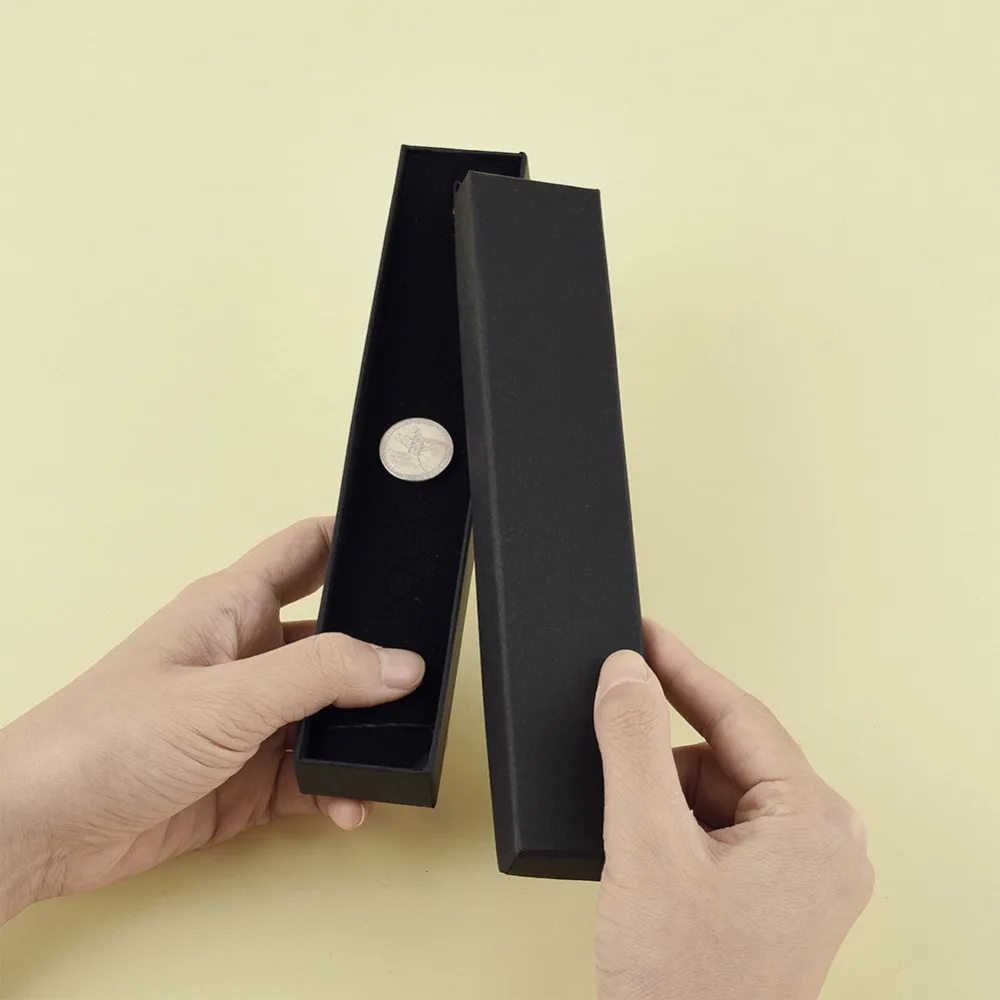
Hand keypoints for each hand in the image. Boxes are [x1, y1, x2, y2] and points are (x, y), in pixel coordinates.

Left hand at [0, 517, 423, 924]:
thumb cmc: (103, 740)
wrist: (43, 832)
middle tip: (419, 675)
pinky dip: (337, 789)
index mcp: (235, 608)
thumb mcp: (228, 697)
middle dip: (377, 657)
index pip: (307, 549)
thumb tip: (398, 664)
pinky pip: (311, 775)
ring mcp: (248, 719)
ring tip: (386, 754)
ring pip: (328, 714)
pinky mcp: (246, 776)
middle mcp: (247, 657)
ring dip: (359, 737)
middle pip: (334, 639)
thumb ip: (321, 674)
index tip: (405, 550)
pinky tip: (349, 802)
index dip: (355, 540)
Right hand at [594, 621, 872, 999]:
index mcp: (815, 822)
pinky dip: (676, 828)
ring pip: (720, 792)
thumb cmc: (684, 984)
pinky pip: (722, 828)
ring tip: (637, 848)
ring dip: (667, 799)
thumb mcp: (644, 842)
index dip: (681, 668)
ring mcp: (805, 876)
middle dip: (664, 757)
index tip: (644, 633)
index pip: (739, 714)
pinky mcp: (779, 897)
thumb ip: (633, 742)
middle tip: (615, 759)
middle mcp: (825, 844)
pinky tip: (649, 857)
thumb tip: (627, 673)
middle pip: (728, 755)